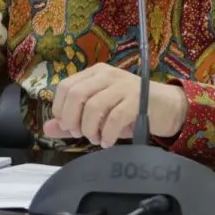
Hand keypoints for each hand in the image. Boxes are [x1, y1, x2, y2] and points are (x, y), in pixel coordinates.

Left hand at [42, 63, 188, 147]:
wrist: (167, 107)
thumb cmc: (130, 110)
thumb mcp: (99, 114)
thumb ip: (73, 119)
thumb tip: (47, 127)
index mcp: (95, 74)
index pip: (65, 86)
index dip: (61, 109)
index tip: (67, 126)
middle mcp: (108, 75)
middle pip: (77, 94)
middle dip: (73, 119)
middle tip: (79, 134)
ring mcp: (123, 85)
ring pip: (94, 106)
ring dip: (90, 129)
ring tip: (96, 139)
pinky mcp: (138, 99)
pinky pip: (115, 117)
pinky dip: (108, 134)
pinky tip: (108, 141)